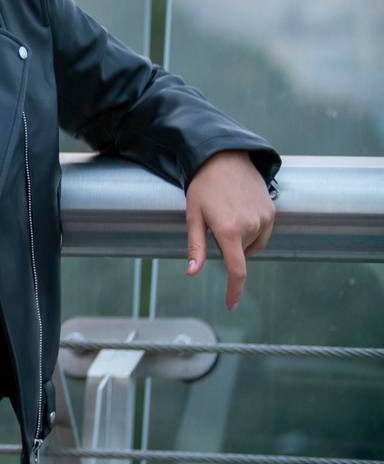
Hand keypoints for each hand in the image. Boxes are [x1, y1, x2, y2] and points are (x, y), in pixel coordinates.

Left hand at [184, 150, 275, 310]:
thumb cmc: (203, 186)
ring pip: (252, 245)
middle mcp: (251, 226)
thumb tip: (192, 273)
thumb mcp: (193, 215)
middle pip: (240, 254)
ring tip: (227, 214)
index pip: (236, 269)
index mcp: (229, 230)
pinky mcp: (272, 212)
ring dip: (240, 240)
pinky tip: (240, 212)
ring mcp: (265, 219)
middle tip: (214, 223)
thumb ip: (195, 246)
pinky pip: (262, 233)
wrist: (225, 158)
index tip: (231, 305)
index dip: (235, 290)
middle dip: (227, 247)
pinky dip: (252, 231)